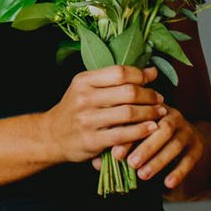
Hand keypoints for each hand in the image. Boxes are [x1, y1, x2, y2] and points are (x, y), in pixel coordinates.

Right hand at [46, 66, 162, 164]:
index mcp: (83, 80)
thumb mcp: (87, 88)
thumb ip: (115, 80)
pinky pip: (123, 134)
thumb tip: (152, 71)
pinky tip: (152, 128)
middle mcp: (84, 98)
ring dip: (150, 113)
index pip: (119, 72)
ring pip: (128, 112)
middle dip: (149, 95)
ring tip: (160, 113)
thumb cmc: (75, 109)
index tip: (153, 79)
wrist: (51, 136)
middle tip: (160, 99)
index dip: (141, 75)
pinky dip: (141, 131)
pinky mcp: (92, 140)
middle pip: (127, 92)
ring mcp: (87, 119)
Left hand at [114, 107, 210, 190]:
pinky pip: (190, 159)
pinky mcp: (197, 147)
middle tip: (131, 163)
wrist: (180, 144)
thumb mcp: (132, 140)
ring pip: (176, 143)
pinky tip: (167, 184)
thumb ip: (116, 147)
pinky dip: (179, 171)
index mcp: (153, 108)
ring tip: (143, 175)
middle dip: (146, 146)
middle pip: (163, 127)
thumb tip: (96, 163)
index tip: (115, 153)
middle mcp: (172, 115)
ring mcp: (187, 130)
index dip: (129, 135)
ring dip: (159, 160)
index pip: (142, 116)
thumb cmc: (146, 141)